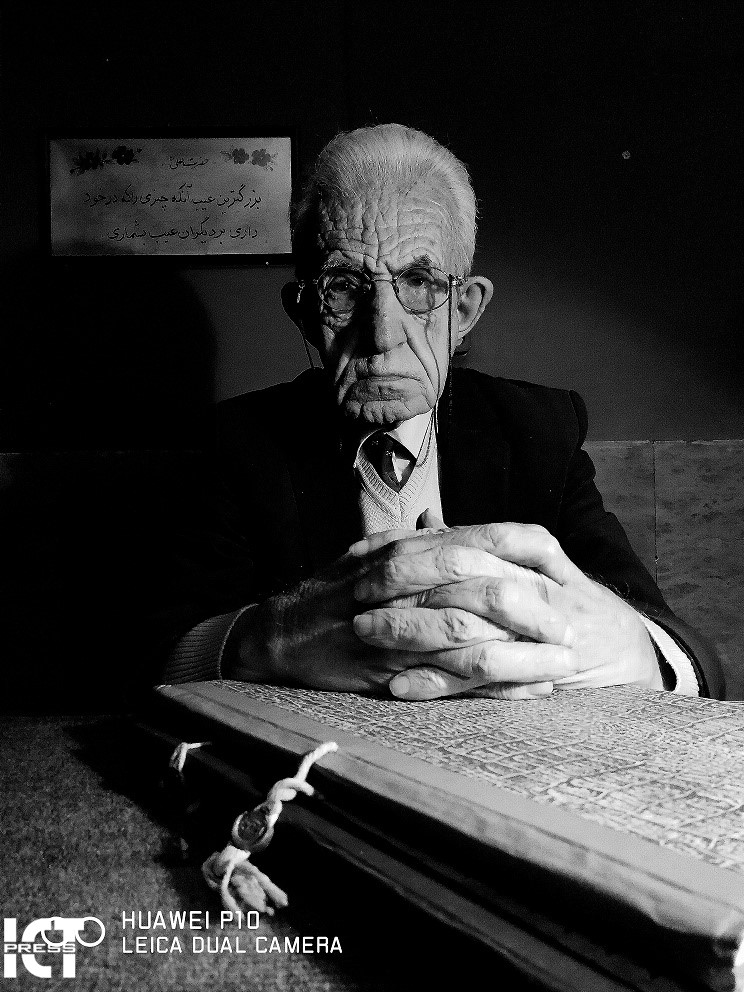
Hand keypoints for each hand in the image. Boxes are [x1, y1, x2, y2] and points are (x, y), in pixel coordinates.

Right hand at [228, 520, 578, 694]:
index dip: (520, 553)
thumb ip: (409, 539)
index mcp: (404, 549)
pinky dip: (491, 686)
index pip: (475, 539)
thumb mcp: (368, 554)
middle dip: (532, 609)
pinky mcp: (387, 666)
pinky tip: (525, 692)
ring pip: (470, 634)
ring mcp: (395, 624)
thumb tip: (438, 516)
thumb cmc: (330, 593)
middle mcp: (403, 581)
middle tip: (573, 627)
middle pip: (481, 587)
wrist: (280, 632)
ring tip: (561, 664)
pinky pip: (448, 677)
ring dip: (522, 651)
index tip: (559, 568)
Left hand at [350, 520, 662, 699]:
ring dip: (410, 631)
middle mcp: (532, 586)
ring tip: (366, 635)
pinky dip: (435, 682)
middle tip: (357, 596)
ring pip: (463, 628)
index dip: (409, 552)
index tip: (365, 558)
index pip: (459, 545)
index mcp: (529, 551)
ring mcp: (534, 633)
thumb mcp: (530, 562)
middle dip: (402, 585)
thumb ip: (478, 542)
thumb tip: (425, 517)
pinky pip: (477, 680)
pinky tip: (397, 684)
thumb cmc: (566, 603)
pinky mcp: (533, 677)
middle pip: (457, 577)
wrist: (627, 652)